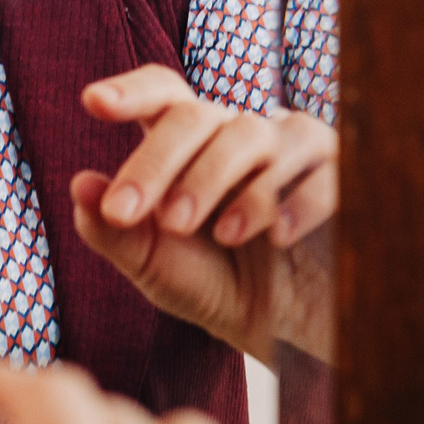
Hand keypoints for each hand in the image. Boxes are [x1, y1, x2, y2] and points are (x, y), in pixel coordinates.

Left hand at [72, 65, 336, 364]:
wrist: (291, 332)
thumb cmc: (219, 287)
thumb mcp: (157, 268)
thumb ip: (117, 233)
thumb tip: (79, 184)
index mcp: (192, 146)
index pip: (165, 96)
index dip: (132, 91)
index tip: (92, 104)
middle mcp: (241, 135)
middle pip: (200, 115)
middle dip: (159, 161)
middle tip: (131, 213)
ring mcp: (295, 151)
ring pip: (258, 135)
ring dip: (224, 181)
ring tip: (216, 235)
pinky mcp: (344, 176)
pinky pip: (322, 169)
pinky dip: (297, 200)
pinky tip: (278, 236)